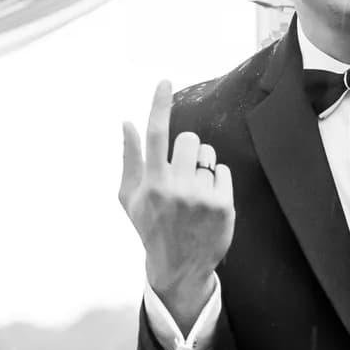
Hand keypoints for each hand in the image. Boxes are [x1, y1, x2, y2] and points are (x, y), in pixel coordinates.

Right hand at [119, 81, 233, 325]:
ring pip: (206, 153)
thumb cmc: (151, 226)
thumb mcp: (129, 197)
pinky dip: (215, 181)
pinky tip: (207, 201)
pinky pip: (222, 171)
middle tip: (180, 171)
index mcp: (150, 183)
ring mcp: (201, 197)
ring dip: (200, 164)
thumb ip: (129, 158)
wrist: (179, 267)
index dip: (159, 105)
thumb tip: (126, 123)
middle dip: (185, 149)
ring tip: (193, 189)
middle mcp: (175, 188)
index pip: (155, 135)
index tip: (165, 82)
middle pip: (187, 139)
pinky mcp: (223, 205)